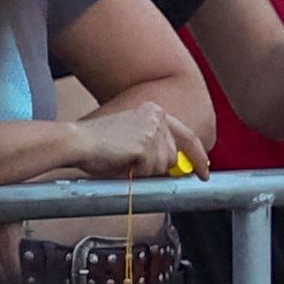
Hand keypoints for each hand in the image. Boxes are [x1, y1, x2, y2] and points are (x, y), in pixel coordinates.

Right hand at [66, 97, 200, 180]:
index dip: (197, 156)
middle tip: (138, 167)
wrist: (78, 142)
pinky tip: (121, 160)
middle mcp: (157, 116)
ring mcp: (153, 129)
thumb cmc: (98, 145)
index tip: (204, 170)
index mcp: (153, 111)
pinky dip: (137, 172)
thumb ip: (154, 149)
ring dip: (144, 170)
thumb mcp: (132, 141)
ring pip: (162, 165)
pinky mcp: (146, 144)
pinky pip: (151, 170)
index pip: (186, 135)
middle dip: (159, 168)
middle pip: (173, 155)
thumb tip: (174, 168)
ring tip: (122, 160)